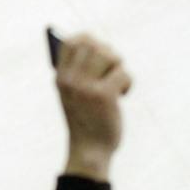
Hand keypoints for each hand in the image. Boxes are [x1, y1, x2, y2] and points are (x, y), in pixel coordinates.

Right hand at [55, 33, 130, 181]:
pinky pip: (123, 73)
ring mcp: (86, 88)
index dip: (87, 38)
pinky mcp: (104, 96)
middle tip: (113, 67)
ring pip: (111, 57)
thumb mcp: (74, 95)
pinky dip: (128, 83)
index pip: (71, 43)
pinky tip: (123, 95)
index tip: (98, 46)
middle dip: (108, 52)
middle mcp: (71, 80)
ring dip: (119, 67)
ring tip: (117, 82)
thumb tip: (95, 43)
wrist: (89, 151)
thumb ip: (78, 71)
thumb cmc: (85, 120)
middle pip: (93, 44)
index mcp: (61, 78)